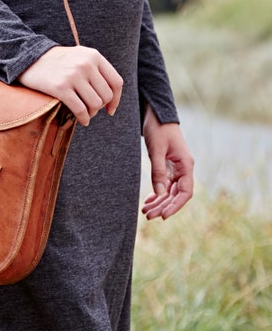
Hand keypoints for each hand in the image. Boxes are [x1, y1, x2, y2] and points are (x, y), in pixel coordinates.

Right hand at [18, 46, 123, 125]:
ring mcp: (73, 76)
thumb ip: (96, 69)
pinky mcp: (60, 87)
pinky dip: (83, 118)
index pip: (116, 82)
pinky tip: (81, 121)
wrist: (28, 58)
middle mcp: (86, 64)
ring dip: (91, 113)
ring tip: (85, 114)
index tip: (110, 110)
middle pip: (106, 96)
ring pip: (95, 104)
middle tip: (91, 111)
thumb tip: (111, 96)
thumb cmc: (56, 62)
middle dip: (100, 107)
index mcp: (93, 56)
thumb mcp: (79, 56)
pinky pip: (80, 109)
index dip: (116, 99)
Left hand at [141, 104, 193, 219]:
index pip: (185, 192)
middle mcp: (183, 168)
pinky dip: (156, 193)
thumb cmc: (158, 128)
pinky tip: (148, 200)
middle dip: (163, 206)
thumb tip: (160, 193)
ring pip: (169, 191)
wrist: (155, 114)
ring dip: (158, 202)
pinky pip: (164, 184)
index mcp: (186, 165)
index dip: (175, 206)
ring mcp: (175, 168)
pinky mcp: (167, 166)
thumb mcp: (156, 150)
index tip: (163, 216)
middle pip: (176, 194)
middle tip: (148, 216)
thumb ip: (158, 171)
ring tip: (145, 211)